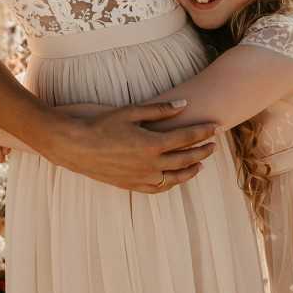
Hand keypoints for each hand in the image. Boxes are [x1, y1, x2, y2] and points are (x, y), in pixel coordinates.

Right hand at [42, 100, 217, 192]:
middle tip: (214, 144)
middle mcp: (151, 164)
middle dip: (202, 150)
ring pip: (175, 177)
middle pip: (186, 158)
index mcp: (152, 144)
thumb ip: (160, 110)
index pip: (187, 138)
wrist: (76, 146)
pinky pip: (159, 188)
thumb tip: (184, 104)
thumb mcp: (131, 111)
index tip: (216, 126)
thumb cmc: (102, 125)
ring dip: (191, 169)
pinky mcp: (132, 185)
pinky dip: (172, 183)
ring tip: (200, 163)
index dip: (203, 132)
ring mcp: (142, 177)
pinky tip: (176, 178)